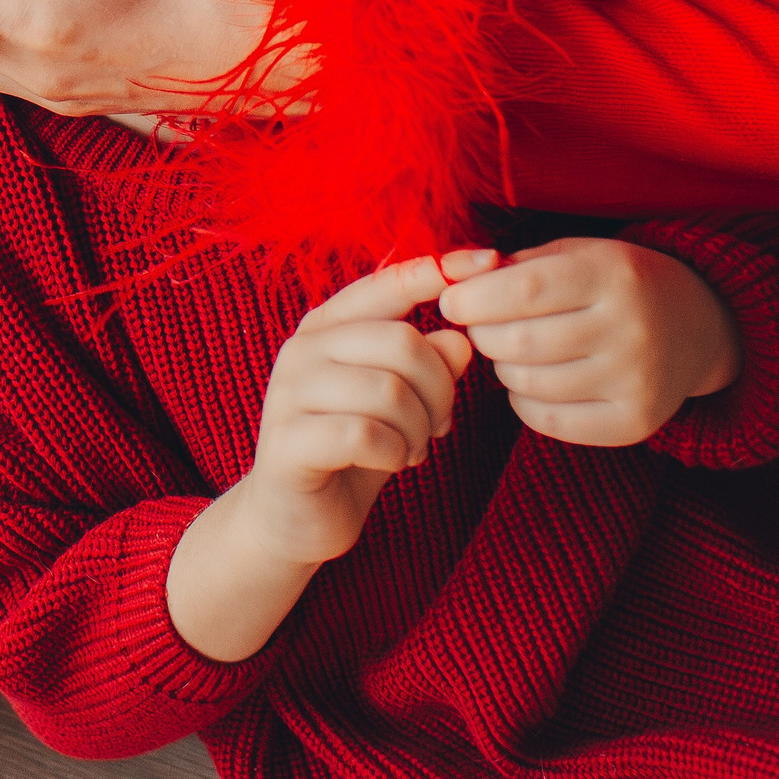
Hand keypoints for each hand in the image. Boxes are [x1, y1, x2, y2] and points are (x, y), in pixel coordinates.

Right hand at [167, 251, 484, 660]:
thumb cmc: (351, 449)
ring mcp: (289, 393)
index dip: (440, 269)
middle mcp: (303, 349)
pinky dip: (395, 453)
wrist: (293, 519)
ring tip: (413, 448)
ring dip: (418, 428)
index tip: (490, 259)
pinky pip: (366, 434)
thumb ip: (428, 364)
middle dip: (439, 389)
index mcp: (328, 326)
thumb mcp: (400, 401)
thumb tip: (462, 339)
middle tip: (439, 425)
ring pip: (389, 390)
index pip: (388, 283)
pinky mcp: (288, 441)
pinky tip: (392, 463)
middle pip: (401, 342)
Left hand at [438, 238, 741, 447]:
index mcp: (615, 275)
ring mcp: (636, 381)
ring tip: (514, 349)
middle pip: (520, 341)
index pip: (526, 289)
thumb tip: (449, 279)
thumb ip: (514, 265)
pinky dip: (524, 401)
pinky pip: (548, 420)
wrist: (698, 325)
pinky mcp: (635, 423)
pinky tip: (535, 379)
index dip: (476, 299)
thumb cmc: (618, 282)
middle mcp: (631, 329)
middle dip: (484, 334)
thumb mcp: (577, 253)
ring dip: (503, 367)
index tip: (452, 302)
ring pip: (529, 383)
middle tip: (482, 326)